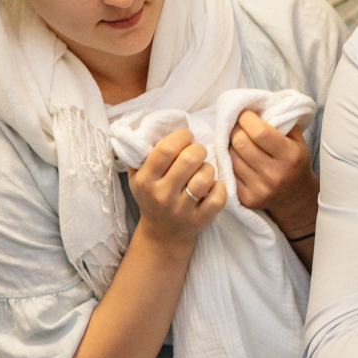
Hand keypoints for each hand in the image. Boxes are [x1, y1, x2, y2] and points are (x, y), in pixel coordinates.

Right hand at [129, 128, 225, 245]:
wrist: (162, 233)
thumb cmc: (152, 195)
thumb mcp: (138, 175)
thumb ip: (142, 152)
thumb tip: (158, 125)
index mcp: (146, 180)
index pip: (166, 149)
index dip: (181, 136)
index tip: (187, 136)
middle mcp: (163, 195)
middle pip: (189, 160)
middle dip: (198, 149)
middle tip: (198, 151)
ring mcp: (182, 209)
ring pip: (205, 177)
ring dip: (209, 168)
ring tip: (204, 169)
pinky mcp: (200, 220)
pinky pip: (219, 197)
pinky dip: (220, 187)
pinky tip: (213, 185)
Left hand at [229, 111, 317, 237]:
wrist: (296, 197)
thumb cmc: (294, 162)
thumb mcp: (297, 141)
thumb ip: (280, 122)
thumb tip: (255, 105)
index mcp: (289, 156)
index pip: (258, 131)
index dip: (247, 118)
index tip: (246, 115)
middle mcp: (275, 174)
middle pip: (240, 143)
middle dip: (236, 130)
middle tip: (240, 128)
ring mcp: (260, 189)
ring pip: (230, 156)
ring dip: (231, 146)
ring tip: (240, 144)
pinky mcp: (247, 198)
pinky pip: (228, 172)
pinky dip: (230, 162)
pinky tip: (239, 160)